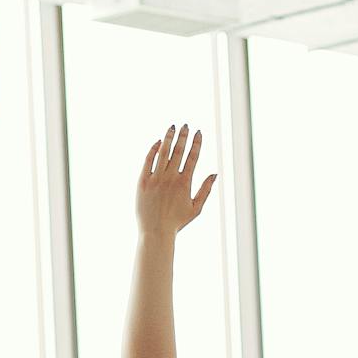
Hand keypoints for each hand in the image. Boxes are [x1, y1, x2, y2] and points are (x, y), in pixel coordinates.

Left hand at [135, 125, 216, 240]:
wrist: (155, 232)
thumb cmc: (176, 222)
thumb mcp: (196, 208)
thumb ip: (206, 190)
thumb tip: (215, 173)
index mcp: (185, 183)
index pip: (193, 157)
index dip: (197, 143)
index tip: (199, 132)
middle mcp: (170, 178)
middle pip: (178, 151)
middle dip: (183, 136)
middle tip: (186, 125)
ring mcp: (155, 179)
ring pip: (163, 152)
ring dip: (168, 138)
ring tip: (172, 127)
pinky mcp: (142, 182)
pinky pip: (148, 160)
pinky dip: (153, 150)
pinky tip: (158, 142)